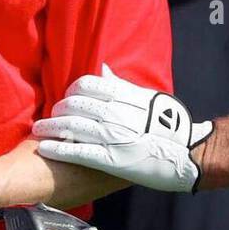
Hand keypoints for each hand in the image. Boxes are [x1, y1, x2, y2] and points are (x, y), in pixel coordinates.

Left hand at [32, 64, 212, 193]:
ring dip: (50, 128)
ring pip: (71, 127)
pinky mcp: (110, 160)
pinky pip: (77, 152)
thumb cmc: (172, 126)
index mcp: (125, 96)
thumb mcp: (151, 98)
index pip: (87, 85)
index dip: (71, 91)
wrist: (189, 154)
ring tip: (39, 130)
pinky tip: (45, 148)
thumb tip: (104, 69)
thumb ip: (124, 86)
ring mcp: (112, 137)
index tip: (67, 98)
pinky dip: (58, 149)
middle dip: (57, 110)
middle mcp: (116, 114)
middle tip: (50, 116)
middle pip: (74, 105)